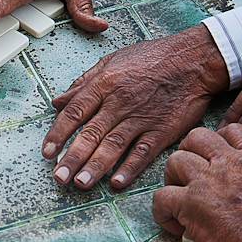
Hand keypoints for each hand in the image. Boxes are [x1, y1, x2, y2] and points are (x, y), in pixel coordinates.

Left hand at [43, 26, 228, 189]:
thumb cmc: (151, 58)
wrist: (194, 59)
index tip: (46, 153)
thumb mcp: (112, 61)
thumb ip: (83, 83)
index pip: (74, 113)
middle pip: (91, 134)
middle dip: (72, 157)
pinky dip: (130, 168)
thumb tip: (57, 102)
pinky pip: (143, 152)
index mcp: (104, 84)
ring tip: (80, 184)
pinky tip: (117, 183)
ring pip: (113, 146)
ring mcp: (141, 118)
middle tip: (59, 177)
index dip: (58, 134)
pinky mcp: (163, 130)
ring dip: (95, 167)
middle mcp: (119, 102)